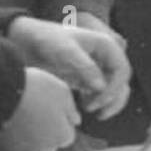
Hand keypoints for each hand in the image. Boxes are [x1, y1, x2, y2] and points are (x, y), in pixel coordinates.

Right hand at [0, 68, 79, 150]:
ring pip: (30, 145)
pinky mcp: (3, 148)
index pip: (67, 135)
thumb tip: (76, 120)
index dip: (61, 121)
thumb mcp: (62, 91)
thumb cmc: (35, 89)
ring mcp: (23, 150)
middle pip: (49, 143)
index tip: (52, 108)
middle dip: (46, 131)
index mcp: (62, 136)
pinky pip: (12, 144)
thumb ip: (72, 109)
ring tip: (21, 112)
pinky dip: (12, 135)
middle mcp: (44, 149)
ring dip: (29, 134)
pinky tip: (9, 118)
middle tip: (36, 109)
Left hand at [7, 16, 131, 119]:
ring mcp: (97, 67)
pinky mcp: (87, 77)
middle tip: (95, 111)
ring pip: (114, 89)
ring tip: (90, 110)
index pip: (122, 70)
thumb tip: (102, 87)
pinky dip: (97, 102)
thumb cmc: (47, 40)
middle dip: (112, 98)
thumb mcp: (65, 50)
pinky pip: (100, 93)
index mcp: (105, 45)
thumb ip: (84, 67)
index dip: (115, 87)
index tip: (100, 100)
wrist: (28, 41)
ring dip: (107, 103)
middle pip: (121, 82)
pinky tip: (83, 106)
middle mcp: (105, 56)